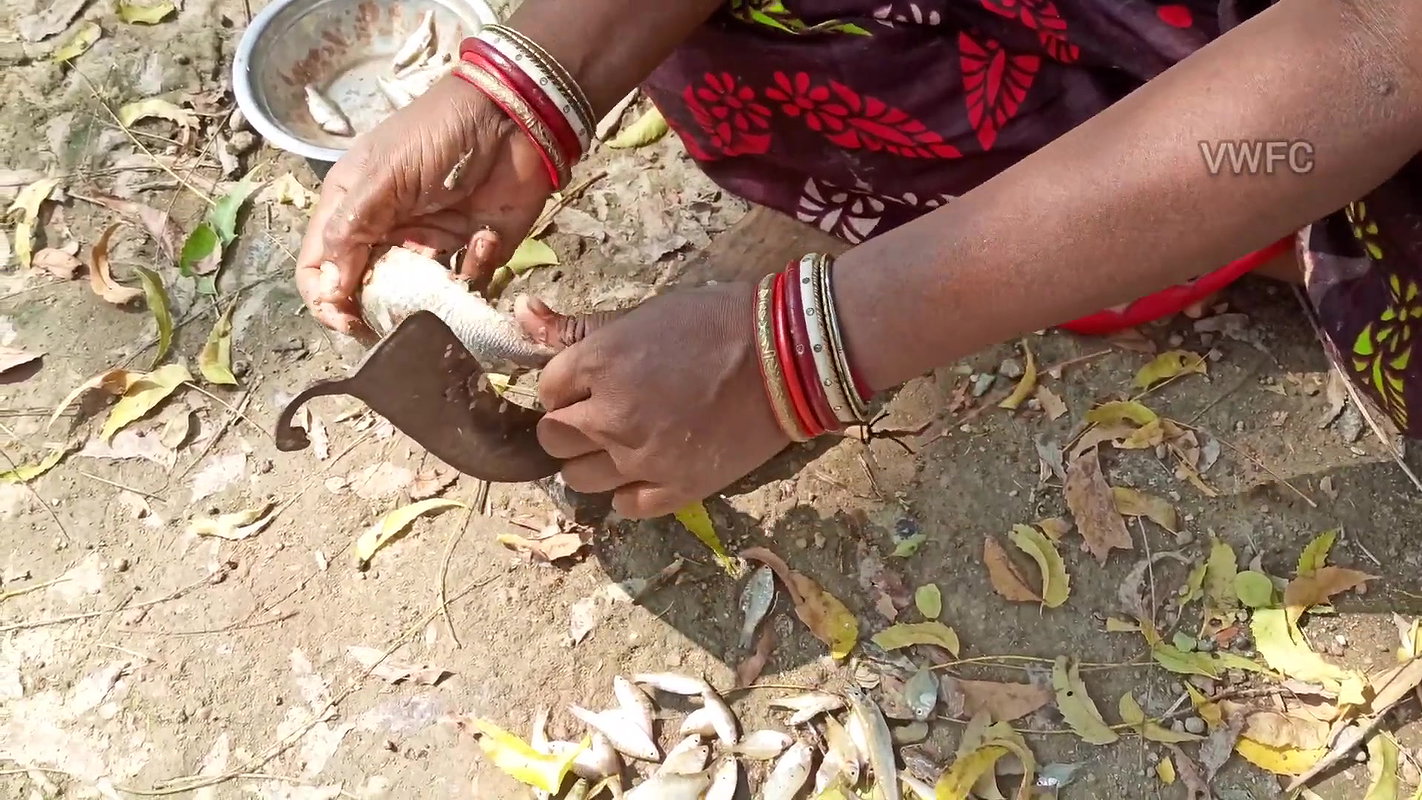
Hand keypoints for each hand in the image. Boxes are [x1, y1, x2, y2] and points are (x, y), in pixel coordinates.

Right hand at [296, 75, 552, 333]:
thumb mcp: (383, 178)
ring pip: (418, 295)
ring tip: (447, 266)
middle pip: (367, 290)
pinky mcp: (473, 249)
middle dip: (382, 306)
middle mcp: (386, 232)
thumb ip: (351, 232)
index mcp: (351, 209)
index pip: (320, 267)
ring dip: (431, 293)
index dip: (325, 299)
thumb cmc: (436, 135)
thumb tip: (327, 289)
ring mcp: (430, 243)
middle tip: (401, 311)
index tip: (347, 321)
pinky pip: (466, 282)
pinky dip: (475, 266)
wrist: (510, 118)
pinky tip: (483, 236)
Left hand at [515, 284, 791, 518]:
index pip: (547, 390)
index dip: (565, 387)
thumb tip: (523, 312)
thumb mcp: (642, 314)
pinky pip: (625, 505)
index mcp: (598, 364)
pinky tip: (646, 468)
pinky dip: (628, 491)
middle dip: (570, 425)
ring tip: (624, 441)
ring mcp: (641, 459)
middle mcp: (611, 416)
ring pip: (579, 478)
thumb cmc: (713, 324)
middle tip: (603, 413)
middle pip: (553, 439)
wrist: (785, 357)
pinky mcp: (675, 489)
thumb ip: (579, 327)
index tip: (589, 383)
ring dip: (592, 461)